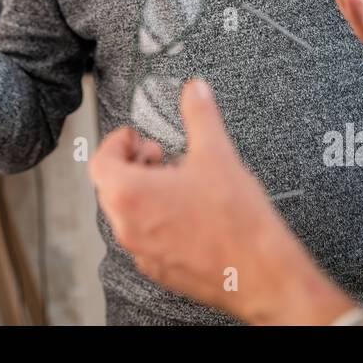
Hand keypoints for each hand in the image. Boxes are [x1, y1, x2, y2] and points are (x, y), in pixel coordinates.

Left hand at [89, 78, 356, 324]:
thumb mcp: (216, 152)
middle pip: (110, 187)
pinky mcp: (160, 269)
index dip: (117, 142)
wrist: (262, 272)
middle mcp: (128, 227)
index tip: (136, 136)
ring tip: (178, 181)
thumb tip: (195, 90)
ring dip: (144, 191)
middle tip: (159, 155)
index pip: (100, 161)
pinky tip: (189, 210)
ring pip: (127, 214)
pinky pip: (145, 237)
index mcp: (131, 195)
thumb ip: (200, 113)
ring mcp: (142, 252)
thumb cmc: (237, 220)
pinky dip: (156, 218)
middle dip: (132, 164)